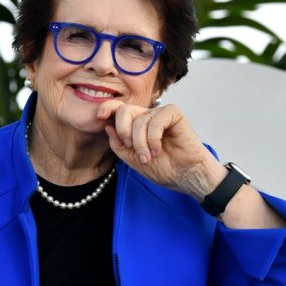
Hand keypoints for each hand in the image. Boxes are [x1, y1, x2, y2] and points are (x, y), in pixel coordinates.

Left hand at [97, 101, 222, 200]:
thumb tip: (107, 127)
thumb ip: (119, 145)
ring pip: (140, 119)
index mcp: (136, 126)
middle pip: (125, 110)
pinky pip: (156, 120)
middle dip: (123, 130)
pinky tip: (158, 149)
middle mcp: (147, 117)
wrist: (186, 176)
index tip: (99, 116)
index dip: (107, 108)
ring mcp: (160, 115)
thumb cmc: (164, 169)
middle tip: (130, 147)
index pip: (118, 110)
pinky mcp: (174, 114)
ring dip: (141, 142)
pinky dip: (153, 137)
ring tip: (148, 157)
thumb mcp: (133, 160)